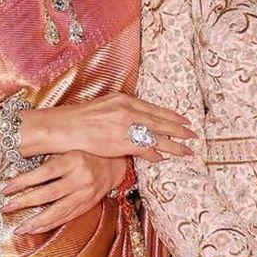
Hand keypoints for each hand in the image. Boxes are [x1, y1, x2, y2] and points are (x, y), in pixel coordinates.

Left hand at [1, 151, 124, 234]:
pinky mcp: (87, 205)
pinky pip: (66, 217)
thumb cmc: (86, 151)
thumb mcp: (67, 148)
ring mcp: (85, 195)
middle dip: (24, 202)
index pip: (43, 173)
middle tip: (6, 208)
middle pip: (48, 194)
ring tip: (19, 228)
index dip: (23, 181)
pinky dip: (50, 224)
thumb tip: (16, 162)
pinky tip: (36, 229)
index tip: (5, 188)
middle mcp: (80, 179)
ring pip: (57, 211)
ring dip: (36, 222)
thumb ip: (48, 157)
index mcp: (73, 160)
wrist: (115, 164)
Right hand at [21, 94, 195, 161]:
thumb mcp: (102, 106)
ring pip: (156, 135)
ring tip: (187, 149)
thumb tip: (132, 118)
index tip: (183, 120)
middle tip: (193, 135)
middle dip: (179, 129)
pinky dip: (155, 153)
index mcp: (123, 99)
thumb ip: (120, 110)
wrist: (63, 126)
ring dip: (174, 143)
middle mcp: (127, 110)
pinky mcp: (121, 141)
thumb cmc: (78, 119)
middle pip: (160, 120)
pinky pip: (144, 148)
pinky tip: (163, 157)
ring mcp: (125, 126)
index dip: (170, 115)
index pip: (153, 108)